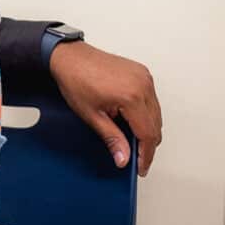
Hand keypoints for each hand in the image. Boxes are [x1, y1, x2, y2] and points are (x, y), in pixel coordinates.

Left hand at [49, 41, 161, 175]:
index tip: (140, 167)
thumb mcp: (91, 115)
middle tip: (134, 158)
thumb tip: (124, 158)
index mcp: (131, 96)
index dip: (145, 155)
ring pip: (156, 113)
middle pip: (155, 125)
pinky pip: (151, 99)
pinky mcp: (142, 73)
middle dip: (146, 144)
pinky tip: (130, 120)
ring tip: (130, 140)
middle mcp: (142, 84)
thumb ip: (112, 138)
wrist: (69, 57)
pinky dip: (145, 113)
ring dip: (147, 128)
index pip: (147, 133)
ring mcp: (144, 77)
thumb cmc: (75, 80)